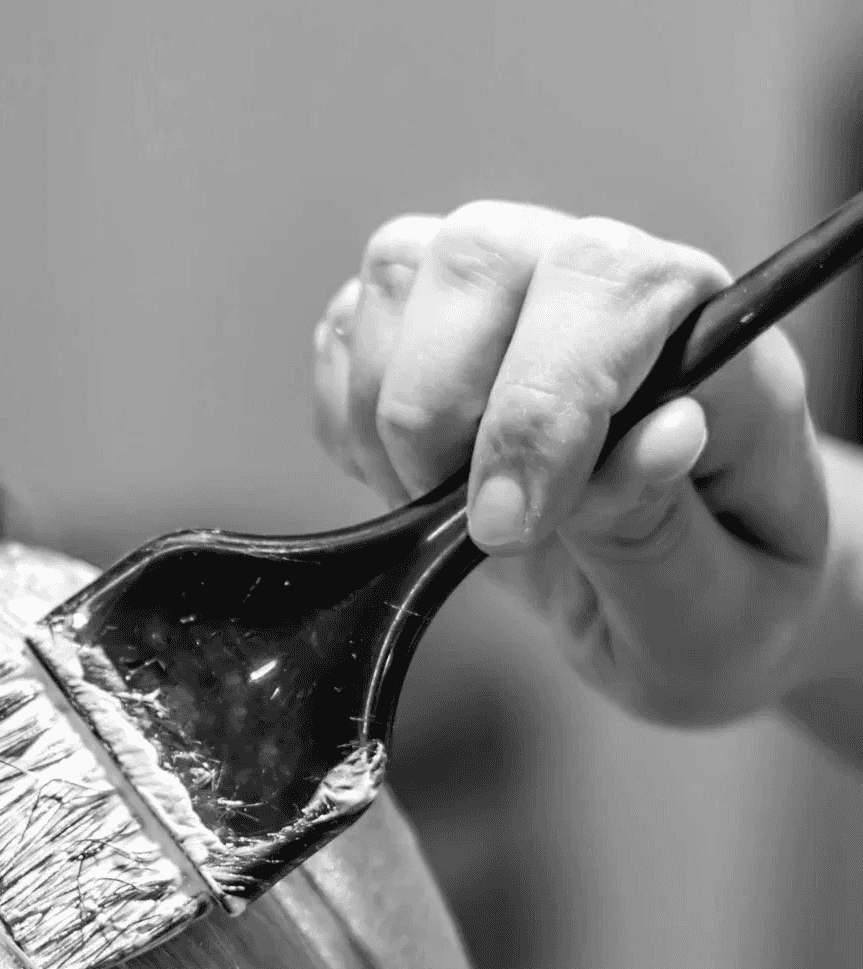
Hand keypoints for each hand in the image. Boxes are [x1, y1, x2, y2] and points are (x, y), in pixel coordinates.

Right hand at [313, 202, 830, 727]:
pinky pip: (344, 336)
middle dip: (439, 406)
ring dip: (386, 418)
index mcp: (713, 341)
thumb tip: (651, 438)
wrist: (691, 610)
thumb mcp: (718, 614)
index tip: (507, 528)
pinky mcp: (427, 336)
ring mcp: (510, 300)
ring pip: (397, 278)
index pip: (612, 287)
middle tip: (470, 525)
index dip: (538, 404)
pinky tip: (409, 488)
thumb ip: (668, 530)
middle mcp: (605, 288)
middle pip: (478, 256)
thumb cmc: (723, 609)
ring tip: (443, 509)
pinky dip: (348, 424)